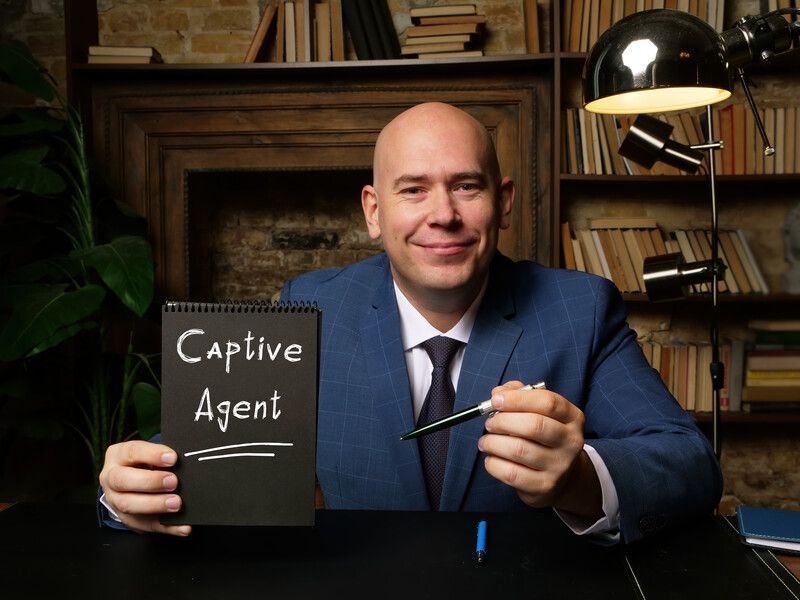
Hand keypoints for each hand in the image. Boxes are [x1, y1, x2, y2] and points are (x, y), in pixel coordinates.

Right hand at [99, 441, 191, 535]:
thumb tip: (185, 458)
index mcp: (117, 456)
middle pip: (123, 480)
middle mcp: (111, 478)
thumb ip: (161, 455)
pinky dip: (167, 527)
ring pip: (129, 505)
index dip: (152, 454)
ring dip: (155, 505)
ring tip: (177, 504)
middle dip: (150, 481)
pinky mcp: (129, 520)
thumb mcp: (147, 453)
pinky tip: (183, 526)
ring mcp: (116, 501)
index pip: (132, 452)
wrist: (130, 481)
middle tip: (173, 482)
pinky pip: (146, 526)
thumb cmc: (143, 462)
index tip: (173, 458)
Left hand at [477, 381, 601, 519]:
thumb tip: (498, 394)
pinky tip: (491, 459)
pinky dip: (493, 464)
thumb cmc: (542, 436)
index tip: (495, 400)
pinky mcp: (544, 486)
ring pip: (519, 450)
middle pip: (534, 425)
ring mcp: (559, 466)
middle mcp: (571, 441)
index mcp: (572, 417)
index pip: (547, 402)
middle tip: (489, 424)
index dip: (517, 399)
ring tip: (486, 442)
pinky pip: (511, 473)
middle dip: (503, 421)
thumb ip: (518, 394)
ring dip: (493, 443)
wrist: (561, 477)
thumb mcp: (538, 411)